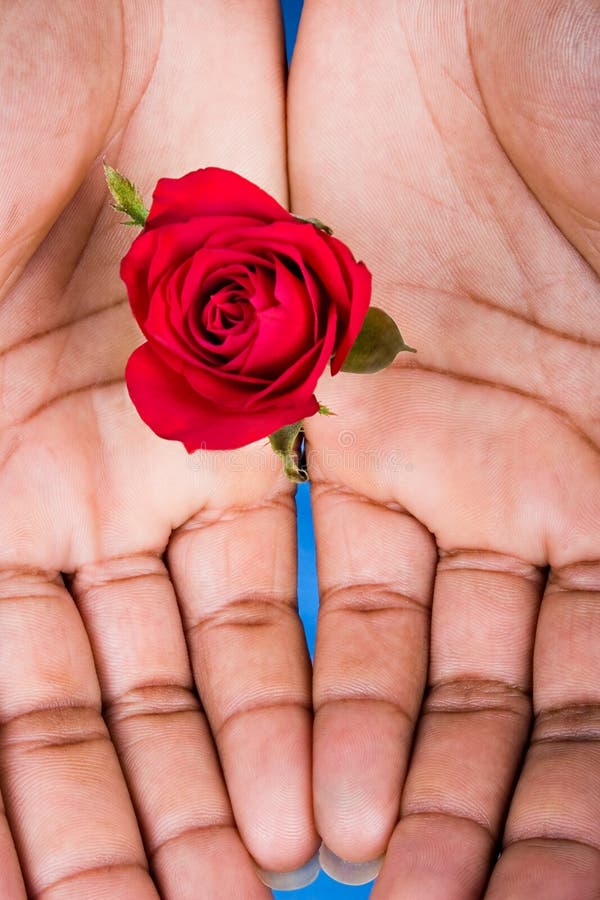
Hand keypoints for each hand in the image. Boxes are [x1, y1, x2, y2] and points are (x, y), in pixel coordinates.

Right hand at [0, 3, 318, 896]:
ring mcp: (172, 467)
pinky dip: (294, 690)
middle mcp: (63, 500)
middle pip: (103, 707)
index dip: (16, 817)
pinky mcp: (274, 425)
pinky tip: (306, 793)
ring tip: (254, 896)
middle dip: (134, 828)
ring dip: (222, 783)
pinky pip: (291, 586)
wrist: (93, 12)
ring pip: (204, 667)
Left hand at [289, 1, 599, 895]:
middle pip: (482, 697)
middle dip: (452, 809)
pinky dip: (270, 677)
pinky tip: (261, 774)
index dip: (575, 805)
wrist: (474, 11)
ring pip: (371, 656)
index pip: (599, 690)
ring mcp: (399, 463)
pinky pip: (273, 571)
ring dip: (344, 765)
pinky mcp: (290, 422)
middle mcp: (511, 493)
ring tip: (309, 873)